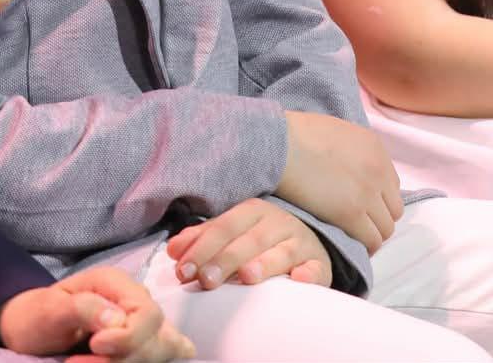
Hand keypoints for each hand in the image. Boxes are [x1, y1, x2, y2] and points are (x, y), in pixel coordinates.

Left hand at [0, 265, 193, 360]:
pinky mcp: (141, 344)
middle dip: (125, 356)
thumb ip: (82, 308)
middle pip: (159, 336)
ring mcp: (142, 324)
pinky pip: (163, 354)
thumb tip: (118, 321)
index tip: (95, 346)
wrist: (30, 332)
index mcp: (115, 283)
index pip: (147, 313)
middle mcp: (135, 300)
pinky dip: (150, 361)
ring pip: (161, 351)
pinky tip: (128, 362)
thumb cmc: (37, 317)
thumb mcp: (50, 309)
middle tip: (80, 362)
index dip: (130, 336)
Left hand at [164, 198, 333, 290]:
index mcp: (251, 211)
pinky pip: (315, 268)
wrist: (306, 244)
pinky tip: (298, 280)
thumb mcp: (231, 234)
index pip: (222, 228)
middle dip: (224, 260)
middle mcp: (277, 222)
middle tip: (206, 281)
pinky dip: (308, 274)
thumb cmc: (259, 241)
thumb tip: (172, 250)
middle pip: (248, 240)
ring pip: (282, 251)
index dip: (201, 249)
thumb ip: (202, 240)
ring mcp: (300, 242)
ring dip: (265, 263)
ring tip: (247, 276)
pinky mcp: (319, 263)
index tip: (183, 271)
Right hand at [271, 110, 400, 250]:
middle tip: (357, 224)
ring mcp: (368, 193)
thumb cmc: (294, 135)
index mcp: (375, 148)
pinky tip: (350, 246)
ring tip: (352, 237)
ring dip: (371, 234)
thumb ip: (352, 152)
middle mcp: (378, 171)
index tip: (363, 207)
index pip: (391, 186)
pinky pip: (371, 240)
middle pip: (393, 209)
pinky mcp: (352, 213)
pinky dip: (364, 246)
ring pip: (385, 228)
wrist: (277, 144)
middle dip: (378, 218)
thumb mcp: (336, 133)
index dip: (377, 199)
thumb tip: (350, 170)